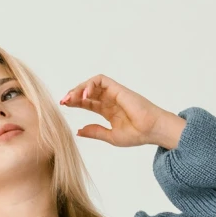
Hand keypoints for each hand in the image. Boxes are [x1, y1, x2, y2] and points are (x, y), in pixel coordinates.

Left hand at [60, 74, 184, 151]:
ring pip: (92, 84)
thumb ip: (95, 132)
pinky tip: (84, 96)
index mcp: (108, 112)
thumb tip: (78, 131)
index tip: (64, 106)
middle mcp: (110, 101)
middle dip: (73, 95)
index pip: (88, 103)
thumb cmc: (137, 134)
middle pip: (87, 93)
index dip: (75, 103)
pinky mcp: (118, 89)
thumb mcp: (111, 136)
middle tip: (63, 101)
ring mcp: (114, 94)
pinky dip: (90, 84)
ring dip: (79, 89)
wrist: (152, 130)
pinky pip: (101, 80)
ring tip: (71, 98)